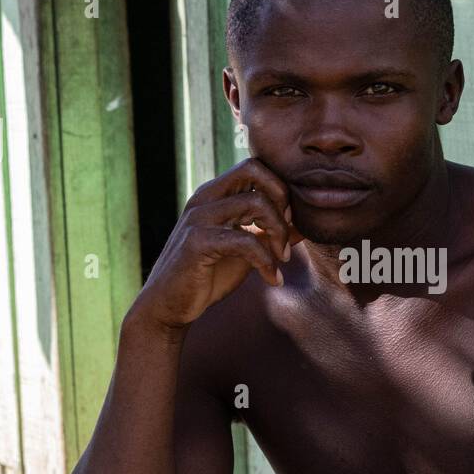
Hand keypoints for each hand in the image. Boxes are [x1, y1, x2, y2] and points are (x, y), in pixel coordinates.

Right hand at [129, 158, 302, 332]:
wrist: (170, 306)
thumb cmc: (208, 275)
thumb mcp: (246, 251)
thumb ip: (270, 235)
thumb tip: (303, 225)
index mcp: (215, 194)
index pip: (254, 166)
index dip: (279, 188)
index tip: (290, 221)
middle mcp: (205, 198)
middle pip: (254, 170)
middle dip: (282, 198)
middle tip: (287, 233)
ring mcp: (199, 218)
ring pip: (255, 203)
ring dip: (279, 233)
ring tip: (282, 260)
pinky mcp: (197, 242)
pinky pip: (245, 240)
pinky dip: (266, 261)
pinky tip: (272, 279)